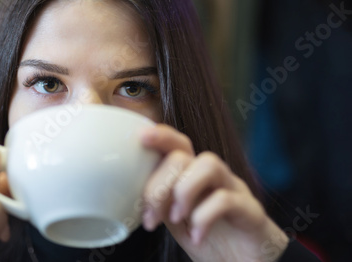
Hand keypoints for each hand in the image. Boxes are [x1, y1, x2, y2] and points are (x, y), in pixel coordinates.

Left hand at [140, 124, 288, 261]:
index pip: (177, 143)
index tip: (140, 137)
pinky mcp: (250, 210)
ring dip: (184, 190)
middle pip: (184, 156)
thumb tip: (122, 194)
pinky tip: (196, 236)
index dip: (160, 135)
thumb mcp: (174, 217)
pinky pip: (226, 199)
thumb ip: (157, 200)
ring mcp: (234, 189)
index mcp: (193, 174)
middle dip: (160, 185)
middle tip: (151, 217)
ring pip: (209, 164)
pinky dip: (204, 217)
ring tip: (176, 219)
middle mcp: (214, 176)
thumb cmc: (209, 237)